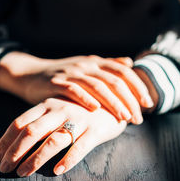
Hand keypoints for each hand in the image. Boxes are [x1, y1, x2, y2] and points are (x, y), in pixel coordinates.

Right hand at [0, 52, 152, 123]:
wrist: (31, 74)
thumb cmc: (63, 76)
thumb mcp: (87, 68)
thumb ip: (108, 66)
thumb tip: (130, 63)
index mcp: (97, 62)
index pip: (124, 72)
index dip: (138, 87)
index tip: (148, 104)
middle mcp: (87, 65)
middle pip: (115, 80)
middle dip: (130, 100)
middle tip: (139, 118)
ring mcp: (72, 72)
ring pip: (98, 86)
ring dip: (114, 103)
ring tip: (124, 118)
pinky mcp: (56, 82)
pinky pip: (74, 90)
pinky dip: (86, 98)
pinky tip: (96, 109)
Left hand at [0, 97, 127, 175]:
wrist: (116, 99)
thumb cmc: (81, 109)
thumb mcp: (59, 108)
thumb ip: (41, 120)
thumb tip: (16, 142)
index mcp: (47, 104)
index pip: (19, 123)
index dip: (4, 142)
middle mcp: (60, 110)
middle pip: (31, 131)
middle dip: (14, 152)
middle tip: (3, 169)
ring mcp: (78, 119)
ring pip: (53, 141)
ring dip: (35, 159)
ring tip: (22, 173)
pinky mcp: (95, 130)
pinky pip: (80, 147)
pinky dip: (68, 159)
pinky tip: (58, 171)